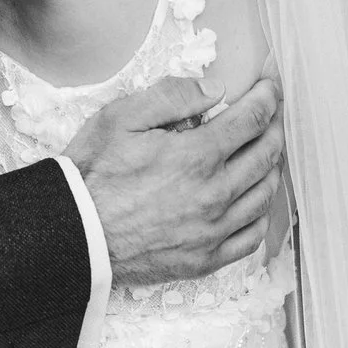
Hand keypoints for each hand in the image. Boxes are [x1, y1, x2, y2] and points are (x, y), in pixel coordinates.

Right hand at [63, 77, 284, 286]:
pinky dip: (261, 215)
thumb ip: (171, 97)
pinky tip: (255, 202)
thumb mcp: (121, 118)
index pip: (252, 120)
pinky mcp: (204, 260)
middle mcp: (214, 195)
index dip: (267, 98)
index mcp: (197, 156)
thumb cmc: (91, 176)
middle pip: (266, 155)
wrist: (71, 235)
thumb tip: (215, 90)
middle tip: (273, 114)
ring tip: (267, 153)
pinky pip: (250, 237)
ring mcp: (212, 231)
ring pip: (264, 195)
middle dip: (275, 127)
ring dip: (273, 168)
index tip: (269, 87)